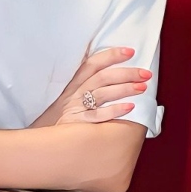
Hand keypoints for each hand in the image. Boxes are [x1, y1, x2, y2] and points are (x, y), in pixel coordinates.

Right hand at [30, 47, 150, 127]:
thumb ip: (88, 82)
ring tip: (142, 87)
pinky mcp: (78, 124)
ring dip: (124, 89)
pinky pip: (98, 116)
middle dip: (126, 73)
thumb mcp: (71, 94)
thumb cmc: (63, 115)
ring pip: (102, 93)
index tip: (131, 51)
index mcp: (75, 82)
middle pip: (102, 77)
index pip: (93, 63)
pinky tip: (130, 107)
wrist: (44, 139)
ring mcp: (76, 107)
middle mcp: (75, 92)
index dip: (111, 55)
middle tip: (146, 73)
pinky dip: (114, 110)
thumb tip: (112, 70)